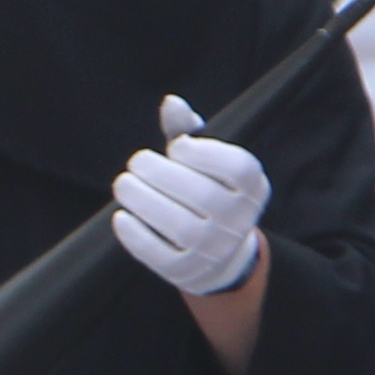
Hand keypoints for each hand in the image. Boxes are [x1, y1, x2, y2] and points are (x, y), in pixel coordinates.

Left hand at [111, 94, 268, 296]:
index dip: (201, 152)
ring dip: (142, 199)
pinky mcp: (187, 271)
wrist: (219, 254)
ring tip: (124, 184)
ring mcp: (214, 249)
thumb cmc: (206, 191)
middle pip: (201, 194)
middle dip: (159, 173)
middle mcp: (239, 220)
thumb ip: (188, 131)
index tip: (176, 147)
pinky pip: (158, 253)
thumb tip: (171, 103)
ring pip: (177, 224)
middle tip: (137, 162)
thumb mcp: (206, 161)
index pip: (236, 167)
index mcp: (252, 187)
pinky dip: (136, 234)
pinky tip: (122, 215)